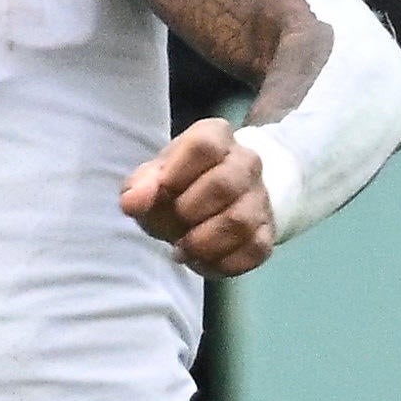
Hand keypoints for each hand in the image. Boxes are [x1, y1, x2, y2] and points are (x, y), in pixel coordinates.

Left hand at [121, 116, 277, 274]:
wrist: (216, 204)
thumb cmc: (179, 186)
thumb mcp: (153, 180)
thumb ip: (140, 187)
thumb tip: (132, 202)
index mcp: (216, 137)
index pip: (204, 145)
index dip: (178, 172)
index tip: (164, 190)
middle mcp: (246, 162)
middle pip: (224, 185)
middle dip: (189, 211)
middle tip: (175, 222)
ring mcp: (261, 197)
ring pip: (241, 221)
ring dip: (204, 242)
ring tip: (184, 248)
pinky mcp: (268, 231)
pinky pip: (253, 250)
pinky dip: (222, 263)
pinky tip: (204, 260)